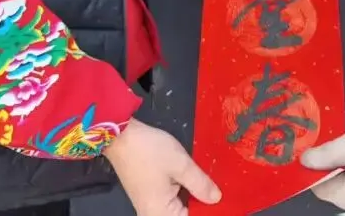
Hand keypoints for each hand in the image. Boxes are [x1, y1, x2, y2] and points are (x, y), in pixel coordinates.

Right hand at [104, 118, 220, 215]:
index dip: (209, 210)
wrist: (119, 136)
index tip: (225, 201)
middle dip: (203, 204)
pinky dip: (185, 193)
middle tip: (221, 192)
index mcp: (162, 215)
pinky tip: (198, 183)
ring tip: (213, 187)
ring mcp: (150, 207)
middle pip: (186, 215)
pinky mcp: (149, 196)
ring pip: (180, 209)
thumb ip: (201, 184)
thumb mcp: (181, 165)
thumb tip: (216, 199)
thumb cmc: (149, 151)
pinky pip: (172, 202)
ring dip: (195, 198)